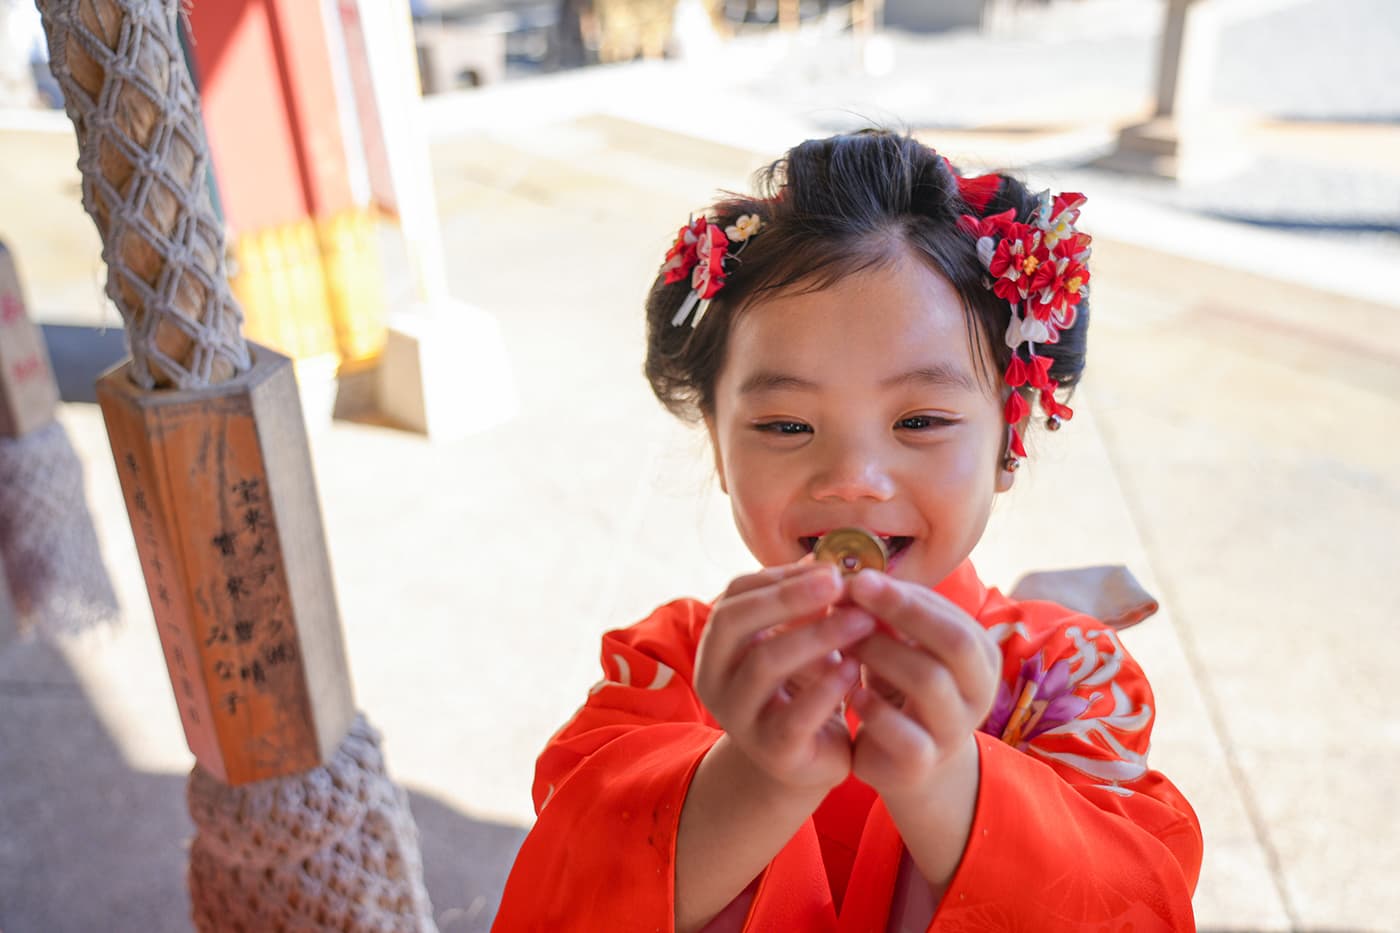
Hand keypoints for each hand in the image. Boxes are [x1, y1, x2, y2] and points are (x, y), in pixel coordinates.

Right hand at [693, 563, 874, 794]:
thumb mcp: (797, 642)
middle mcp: (714, 678)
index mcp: (717, 646)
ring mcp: (737, 717)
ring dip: (817, 635)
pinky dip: (826, 686)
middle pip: (735, 622)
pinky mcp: (771, 750)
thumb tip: (825, 558)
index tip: (828, 566)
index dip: (779, 577)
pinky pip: (794, 714)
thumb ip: (803, 606)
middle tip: (839, 582)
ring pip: (765, 664)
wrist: (808, 761)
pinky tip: (854, 666)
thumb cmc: (803, 689)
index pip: (734, 596)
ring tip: (862, 620)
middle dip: (788, 597)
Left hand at [843, 570, 999, 801]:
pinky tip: (852, 694)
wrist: (907, 763)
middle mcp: (979, 692)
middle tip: (853, 596)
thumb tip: (852, 576)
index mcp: (980, 656)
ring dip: (881, 653)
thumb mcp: (900, 648)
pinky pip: (907, 735)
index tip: (860, 577)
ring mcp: (955, 730)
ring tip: (845, 643)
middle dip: (902, 612)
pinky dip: (875, 710)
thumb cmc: (902, 690)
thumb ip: (885, 617)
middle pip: (955, 642)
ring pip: (930, 682)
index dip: (905, 594)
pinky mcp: (924, 764)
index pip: (952, 615)